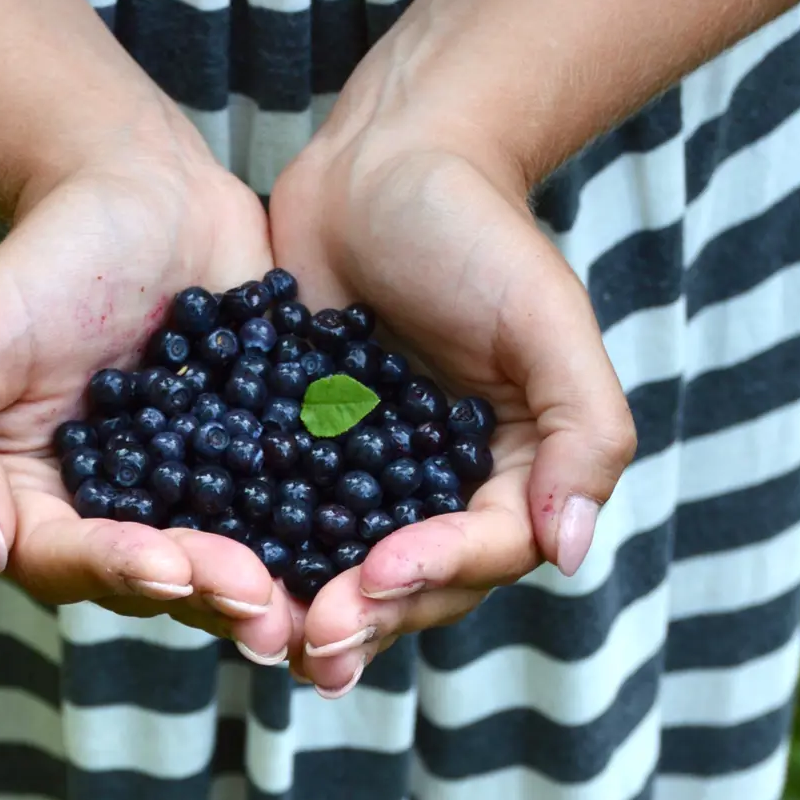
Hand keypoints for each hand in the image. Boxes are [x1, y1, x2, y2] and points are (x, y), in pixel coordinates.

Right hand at [0, 103, 295, 663]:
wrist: (143, 187)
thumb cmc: (46, 257)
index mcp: (40, 496)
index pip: (65, 558)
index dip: (113, 570)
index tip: (167, 565)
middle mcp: (120, 506)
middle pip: (156, 575)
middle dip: (204, 591)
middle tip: (258, 599)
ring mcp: (197, 483)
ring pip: (228, 554)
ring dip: (265, 584)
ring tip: (305, 600)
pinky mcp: (260, 451)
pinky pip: (289, 498)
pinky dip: (319, 523)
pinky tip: (358, 539)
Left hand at [268, 77, 636, 693]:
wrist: (386, 157)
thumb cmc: (476, 228)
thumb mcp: (546, 319)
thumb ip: (581, 430)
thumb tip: (571, 551)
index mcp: (511, 462)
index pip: (487, 545)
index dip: (440, 572)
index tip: (383, 575)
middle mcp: (440, 476)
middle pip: (413, 573)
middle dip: (368, 612)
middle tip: (313, 643)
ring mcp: (365, 460)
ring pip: (342, 555)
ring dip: (310, 602)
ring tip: (267, 637)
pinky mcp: (299, 434)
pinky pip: (279, 501)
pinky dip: (257, 540)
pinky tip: (217, 569)